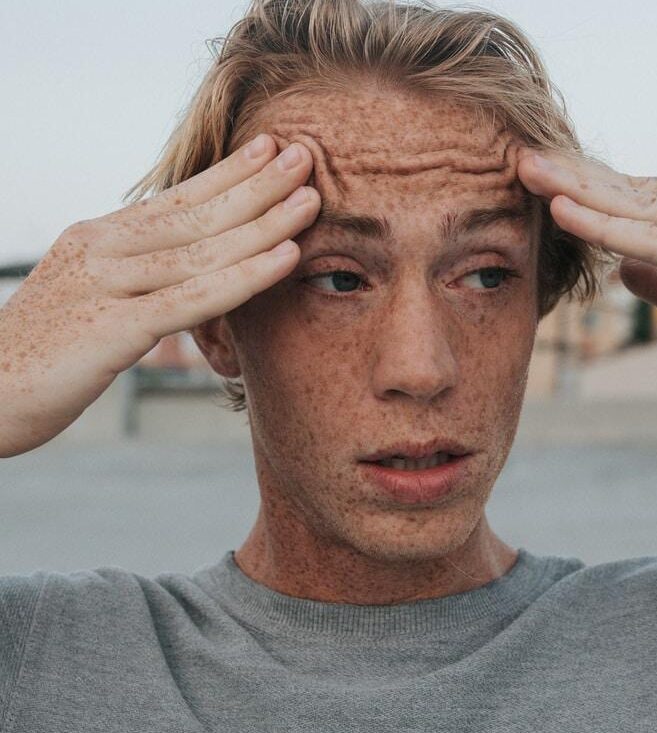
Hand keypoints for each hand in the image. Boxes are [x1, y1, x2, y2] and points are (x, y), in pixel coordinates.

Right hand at [0, 135, 320, 456]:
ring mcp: (106, 286)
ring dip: (263, 224)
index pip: (173, 200)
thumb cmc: (41, 354)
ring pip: (201, 250)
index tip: (268, 149)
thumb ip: (131, 279)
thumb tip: (177, 271)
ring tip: (311, 199)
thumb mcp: (87, 300)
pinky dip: (245, 277)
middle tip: (306, 157)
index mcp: (97, 240)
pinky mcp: (112, 329)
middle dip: (256, 186)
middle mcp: (102, 251)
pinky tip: (285, 258)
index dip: (226, 175)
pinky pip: (193, 298)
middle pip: (194, 214)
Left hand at [518, 150, 656, 401]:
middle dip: (573, 176)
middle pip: (633, 191)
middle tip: (517, 158)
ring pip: (640, 208)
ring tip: (527, 172)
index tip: (538, 180)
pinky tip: (566, 214)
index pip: (638, 199)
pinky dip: (609, 228)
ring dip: (580, 190)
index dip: (587, 190)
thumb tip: (623, 269)